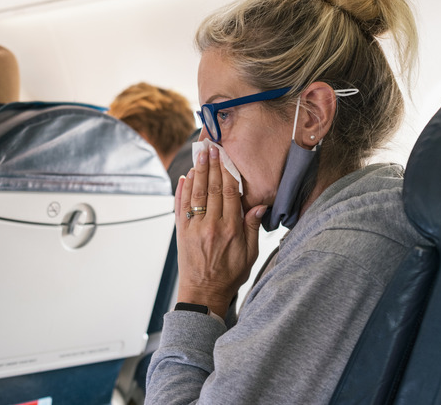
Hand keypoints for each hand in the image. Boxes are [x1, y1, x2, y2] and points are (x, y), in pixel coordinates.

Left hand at [175, 145, 266, 316]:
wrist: (203, 294)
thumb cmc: (229, 275)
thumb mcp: (249, 255)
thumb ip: (252, 228)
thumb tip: (259, 206)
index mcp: (230, 230)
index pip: (229, 193)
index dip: (227, 172)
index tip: (226, 156)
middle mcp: (211, 226)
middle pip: (211, 188)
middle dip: (211, 165)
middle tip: (210, 146)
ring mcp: (193, 228)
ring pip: (196, 194)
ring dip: (197, 172)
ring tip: (198, 154)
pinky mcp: (181, 232)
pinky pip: (180, 207)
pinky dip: (182, 191)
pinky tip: (185, 177)